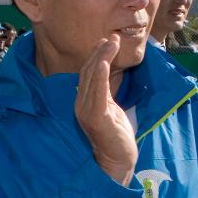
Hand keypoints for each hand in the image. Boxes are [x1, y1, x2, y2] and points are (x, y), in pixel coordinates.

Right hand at [75, 34, 136, 184]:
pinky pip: (98, 93)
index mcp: (83, 101)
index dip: (96, 55)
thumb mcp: (110, 108)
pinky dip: (100, 76)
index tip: (107, 40)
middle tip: (113, 37)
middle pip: (89, 71)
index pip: (87, 72)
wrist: (117, 161)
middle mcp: (81, 104)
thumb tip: (108, 71)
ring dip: (103, 58)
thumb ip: (106, 91)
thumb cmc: (115, 135)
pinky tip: (105, 63)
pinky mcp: (97, 118)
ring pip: (93, 78)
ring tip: (112, 42)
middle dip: (100, 52)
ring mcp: (87, 111)